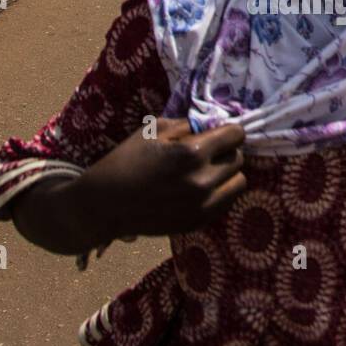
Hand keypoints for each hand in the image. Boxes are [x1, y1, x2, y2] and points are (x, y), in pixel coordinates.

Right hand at [90, 118, 246, 238]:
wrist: (105, 204)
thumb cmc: (126, 160)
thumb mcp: (153, 131)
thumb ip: (187, 125)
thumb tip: (213, 124)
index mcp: (191, 153)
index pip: (236, 135)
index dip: (229, 130)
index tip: (220, 132)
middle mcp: (202, 180)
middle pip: (238, 158)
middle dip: (226, 151)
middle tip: (209, 152)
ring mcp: (202, 205)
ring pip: (239, 182)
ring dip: (227, 173)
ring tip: (207, 171)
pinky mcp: (198, 221)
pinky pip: (226, 202)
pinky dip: (220, 192)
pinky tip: (200, 188)